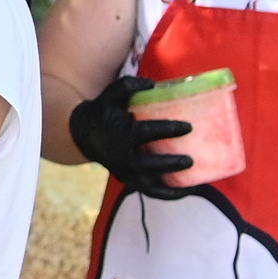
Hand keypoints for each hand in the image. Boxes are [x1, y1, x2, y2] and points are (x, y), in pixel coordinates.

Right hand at [68, 76, 193, 195]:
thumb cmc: (103, 112)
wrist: (84, 135)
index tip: (188, 127)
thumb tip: (151, 84)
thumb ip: (128, 85)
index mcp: (120, 134)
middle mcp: (122, 157)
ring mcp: (125, 172)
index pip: (145, 133)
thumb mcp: (110, 95)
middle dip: (170, 164)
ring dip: (171, 188)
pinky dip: (167, 195)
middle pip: (148, 165)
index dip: (167, 130)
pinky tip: (185, 191)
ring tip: (193, 185)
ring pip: (149, 186)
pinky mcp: (128, 180)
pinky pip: (149, 191)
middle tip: (190, 160)